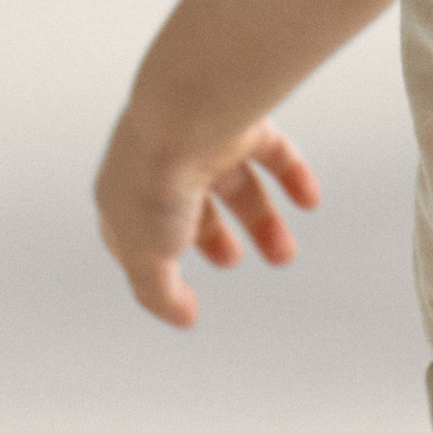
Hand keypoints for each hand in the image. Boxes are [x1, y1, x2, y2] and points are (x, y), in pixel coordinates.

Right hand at [93, 105, 320, 326]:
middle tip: (232, 260)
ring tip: (283, 254)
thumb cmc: (155, 180)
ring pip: (236, 182)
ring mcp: (202, 139)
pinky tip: (308, 200)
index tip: (178, 295)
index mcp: (124, 191)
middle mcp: (163, 162)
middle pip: (191, 204)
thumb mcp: (145, 256)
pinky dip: (292, 175)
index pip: (135, 231)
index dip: (155, 264)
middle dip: (213, 236)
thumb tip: (179, 315)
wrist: (187, 117)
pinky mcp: (240, 121)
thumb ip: (157, 291)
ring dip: (262, 218)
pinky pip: (272, 150)